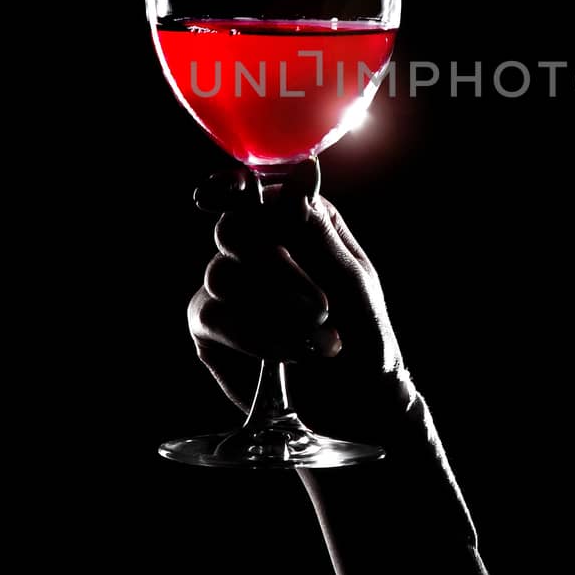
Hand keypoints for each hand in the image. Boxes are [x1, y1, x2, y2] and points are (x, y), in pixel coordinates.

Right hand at [186, 158, 410, 442]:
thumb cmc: (363, 335)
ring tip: (322, 341)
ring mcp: (228, 285)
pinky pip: (214, 316)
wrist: (356, 403)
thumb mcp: (351, 280)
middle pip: (232, 228)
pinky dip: (258, 336)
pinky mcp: (210, 327)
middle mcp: (256, 246)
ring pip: (223, 274)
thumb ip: (316, 230)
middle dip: (274, 267)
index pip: (253, 189)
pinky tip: (292, 353)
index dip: (233, 185)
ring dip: (278, 312)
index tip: (234, 191)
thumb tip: (301, 171)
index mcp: (295, 221)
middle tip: (319, 307)